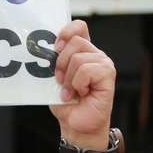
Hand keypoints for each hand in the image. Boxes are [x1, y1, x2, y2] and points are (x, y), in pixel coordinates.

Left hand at [50, 20, 116, 152]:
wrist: (75, 124)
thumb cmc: (66, 103)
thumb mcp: (54, 79)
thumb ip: (54, 62)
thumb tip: (44, 51)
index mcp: (83, 52)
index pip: (79, 27)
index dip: (67, 31)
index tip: (56, 46)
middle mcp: (95, 55)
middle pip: (76, 41)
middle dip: (61, 62)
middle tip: (60, 80)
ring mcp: (104, 64)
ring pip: (79, 58)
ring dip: (68, 78)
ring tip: (70, 91)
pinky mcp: (108, 75)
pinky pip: (86, 70)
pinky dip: (77, 84)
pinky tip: (80, 94)